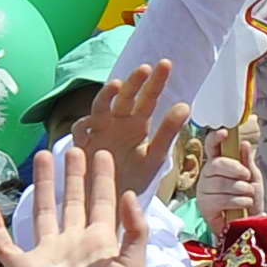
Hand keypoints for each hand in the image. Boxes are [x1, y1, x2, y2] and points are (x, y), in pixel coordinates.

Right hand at [0, 139, 148, 266]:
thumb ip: (134, 231)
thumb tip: (127, 194)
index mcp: (100, 243)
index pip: (102, 203)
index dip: (103, 179)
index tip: (103, 153)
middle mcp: (73, 243)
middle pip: (72, 201)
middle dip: (73, 175)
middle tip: (73, 147)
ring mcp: (47, 254)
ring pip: (43, 212)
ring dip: (43, 186)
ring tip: (42, 156)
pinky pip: (5, 243)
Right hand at [62, 60, 189, 199]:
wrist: (114, 202)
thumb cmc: (135, 177)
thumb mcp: (155, 155)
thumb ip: (168, 132)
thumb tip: (185, 105)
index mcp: (138, 122)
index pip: (148, 98)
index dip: (155, 82)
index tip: (166, 64)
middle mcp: (117, 121)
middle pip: (125, 96)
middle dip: (134, 82)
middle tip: (145, 68)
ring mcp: (98, 130)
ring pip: (100, 106)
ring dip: (106, 96)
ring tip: (116, 85)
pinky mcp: (82, 144)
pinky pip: (80, 132)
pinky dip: (84, 127)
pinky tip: (91, 125)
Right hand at [197, 124, 265, 233]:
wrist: (251, 223)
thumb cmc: (249, 199)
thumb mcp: (253, 178)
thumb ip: (247, 162)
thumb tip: (244, 144)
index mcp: (218, 164)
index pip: (211, 147)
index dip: (215, 139)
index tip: (224, 133)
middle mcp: (207, 175)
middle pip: (216, 164)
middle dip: (236, 170)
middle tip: (247, 178)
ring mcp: (204, 191)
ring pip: (220, 183)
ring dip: (241, 190)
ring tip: (247, 195)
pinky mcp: (205, 206)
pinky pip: (220, 199)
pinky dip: (238, 201)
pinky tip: (243, 205)